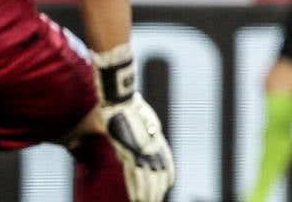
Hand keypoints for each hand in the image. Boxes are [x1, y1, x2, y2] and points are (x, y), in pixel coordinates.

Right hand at [94, 46, 175, 201]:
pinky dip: (137, 189)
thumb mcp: (134, 122)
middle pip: (159, 173)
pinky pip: (136, 175)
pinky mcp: (132, 151)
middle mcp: (153, 145)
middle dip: (158, 189)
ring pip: (150, 178)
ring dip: (149, 194)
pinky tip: (138, 198)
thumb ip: (134, 138)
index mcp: (156, 137)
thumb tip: (124, 155)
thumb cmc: (124, 107)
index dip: (169, 173)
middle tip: (157, 201)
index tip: (170, 184)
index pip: (167, 161)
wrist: (120, 100)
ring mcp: (143, 149)